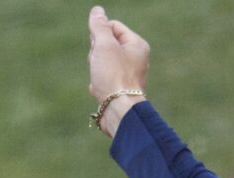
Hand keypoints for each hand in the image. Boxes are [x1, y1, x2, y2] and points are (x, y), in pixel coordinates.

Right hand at [88, 7, 149, 134]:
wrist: (118, 111)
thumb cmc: (114, 76)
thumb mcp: (104, 45)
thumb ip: (99, 26)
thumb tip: (97, 11)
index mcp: (137, 45)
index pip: (112, 26)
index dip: (99, 35)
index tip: (99, 48)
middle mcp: (135, 59)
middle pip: (106, 44)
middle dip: (96, 53)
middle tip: (99, 64)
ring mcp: (128, 74)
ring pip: (102, 62)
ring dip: (95, 69)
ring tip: (100, 79)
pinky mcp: (120, 89)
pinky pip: (102, 78)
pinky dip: (97, 83)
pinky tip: (100, 90)